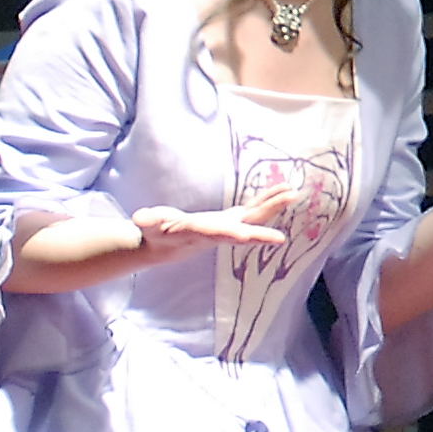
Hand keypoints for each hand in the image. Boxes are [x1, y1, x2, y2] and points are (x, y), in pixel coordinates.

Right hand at [130, 184, 302, 261]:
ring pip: (255, 216)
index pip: (216, 235)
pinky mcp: (233, 218)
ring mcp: (229, 226)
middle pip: (243, 230)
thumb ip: (147, 222)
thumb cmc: (156, 233)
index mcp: (199, 234)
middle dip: (261, 231)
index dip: (230, 235)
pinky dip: (269, 198)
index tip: (245, 237)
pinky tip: (285, 189)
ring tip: (293, 193)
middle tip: (281, 237)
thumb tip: (139, 219)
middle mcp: (220, 232)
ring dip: (274, 205)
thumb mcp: (149, 226)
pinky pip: (255, 207)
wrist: (168, 243)